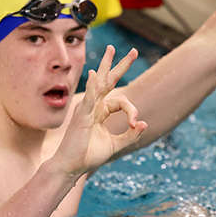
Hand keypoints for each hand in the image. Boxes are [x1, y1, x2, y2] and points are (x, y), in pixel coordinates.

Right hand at [52, 46, 147, 177]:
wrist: (70, 167)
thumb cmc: (87, 156)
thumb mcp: (114, 145)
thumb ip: (130, 135)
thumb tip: (145, 124)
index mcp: (100, 111)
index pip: (121, 101)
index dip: (132, 111)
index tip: (134, 124)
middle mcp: (93, 106)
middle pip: (108, 80)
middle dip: (120, 65)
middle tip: (132, 50)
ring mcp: (86, 109)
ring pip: (99, 83)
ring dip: (106, 66)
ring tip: (111, 49)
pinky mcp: (82, 116)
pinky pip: (89, 99)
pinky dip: (92, 87)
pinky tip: (93, 74)